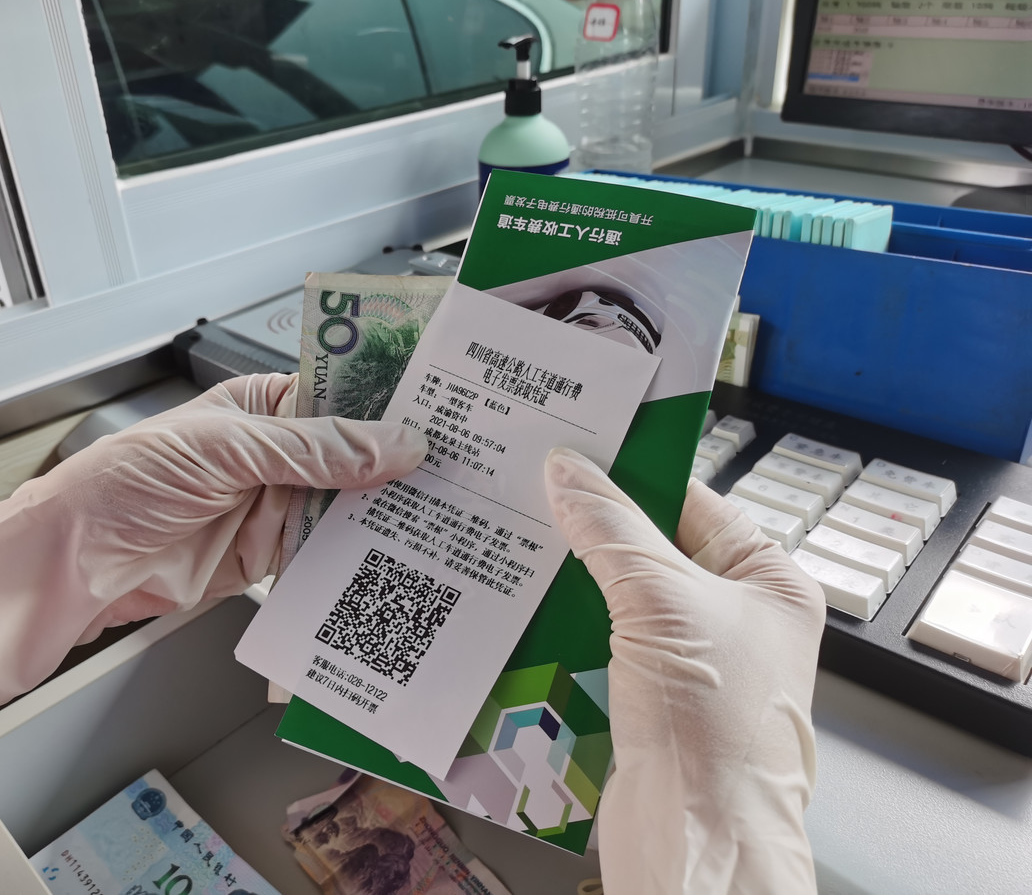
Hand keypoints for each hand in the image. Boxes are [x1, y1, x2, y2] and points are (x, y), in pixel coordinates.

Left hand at [0, 374, 426, 706]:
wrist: (79, 565)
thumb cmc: (127, 483)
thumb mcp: (227, 449)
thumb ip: (314, 449)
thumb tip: (395, 444)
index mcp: (267, 405)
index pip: (345, 392)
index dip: (393, 399)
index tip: (446, 406)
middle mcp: (281, 453)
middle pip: (359, 453)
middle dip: (403, 461)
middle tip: (465, 465)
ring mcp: (280, 506)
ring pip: (353, 505)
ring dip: (390, 510)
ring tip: (449, 509)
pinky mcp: (276, 557)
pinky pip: (332, 553)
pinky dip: (364, 555)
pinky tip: (400, 552)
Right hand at [544, 447, 824, 894]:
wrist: (698, 839)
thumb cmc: (715, 727)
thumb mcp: (660, 600)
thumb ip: (611, 528)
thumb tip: (569, 471)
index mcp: (769, 582)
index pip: (694, 501)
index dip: (636, 473)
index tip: (579, 448)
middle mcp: (736, 618)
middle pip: (653, 547)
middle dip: (595, 527)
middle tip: (534, 489)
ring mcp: (693, 662)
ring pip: (621, 597)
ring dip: (575, 577)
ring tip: (518, 538)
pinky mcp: (652, 700)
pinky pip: (603, 641)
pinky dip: (568, 624)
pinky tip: (526, 604)